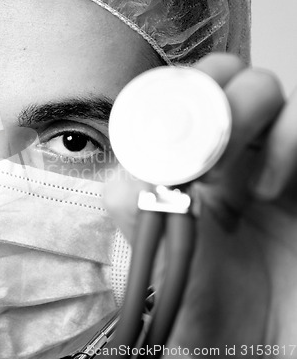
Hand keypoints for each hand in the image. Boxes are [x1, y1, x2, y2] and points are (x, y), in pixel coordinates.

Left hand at [107, 53, 296, 356]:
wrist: (266, 344)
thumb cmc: (211, 310)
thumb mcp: (160, 264)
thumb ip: (136, 209)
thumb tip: (128, 166)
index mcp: (177, 168)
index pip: (167, 100)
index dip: (164, 103)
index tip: (165, 142)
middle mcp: (220, 154)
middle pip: (214, 77)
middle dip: (208, 97)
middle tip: (203, 151)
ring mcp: (266, 157)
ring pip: (258, 86)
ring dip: (242, 112)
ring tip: (231, 174)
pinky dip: (288, 139)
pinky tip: (270, 188)